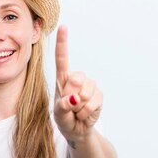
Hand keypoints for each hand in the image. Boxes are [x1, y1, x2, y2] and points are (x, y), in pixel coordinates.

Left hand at [53, 25, 102, 142]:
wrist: (77, 131)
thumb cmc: (64, 119)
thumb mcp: (58, 114)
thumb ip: (62, 106)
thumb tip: (75, 98)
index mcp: (62, 79)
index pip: (62, 58)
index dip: (63, 43)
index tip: (63, 26)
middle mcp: (76, 79)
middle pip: (75, 79)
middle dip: (71, 96)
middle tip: (70, 106)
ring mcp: (89, 86)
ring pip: (85, 93)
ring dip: (79, 108)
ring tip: (76, 112)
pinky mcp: (98, 95)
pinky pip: (93, 103)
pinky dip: (87, 113)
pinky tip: (84, 114)